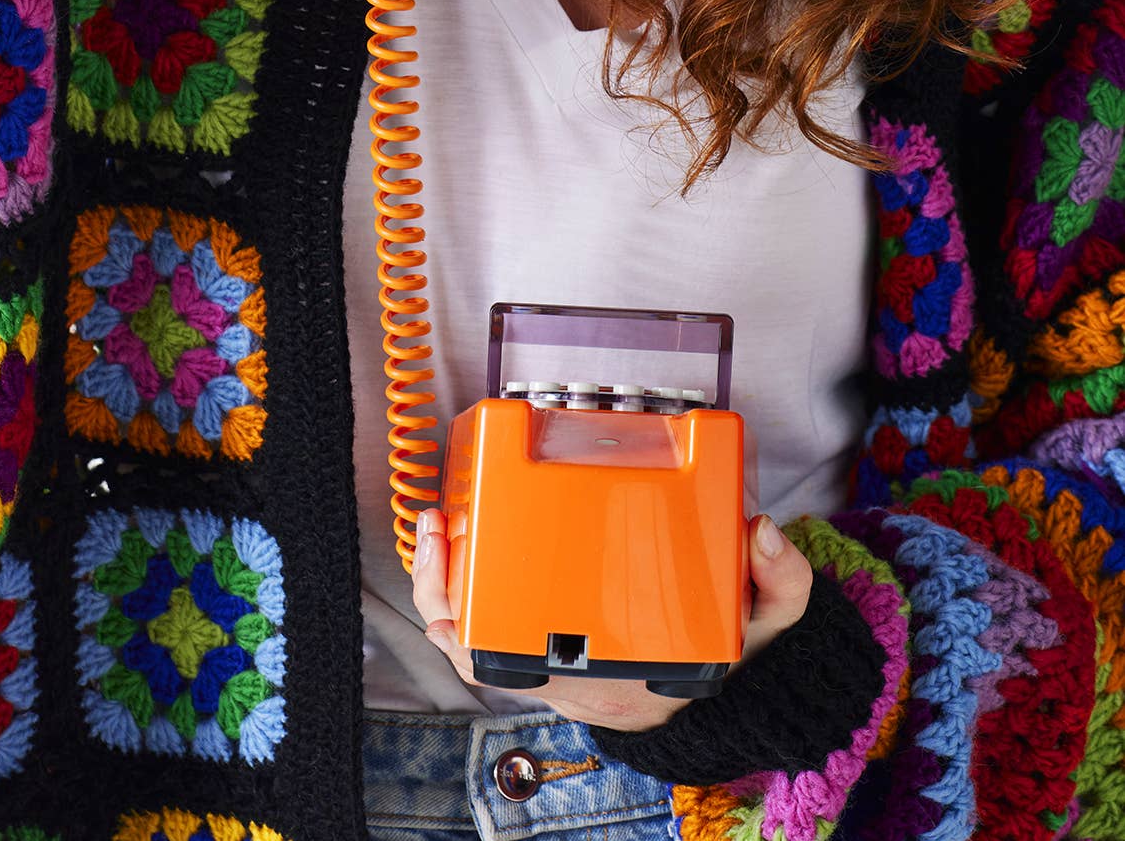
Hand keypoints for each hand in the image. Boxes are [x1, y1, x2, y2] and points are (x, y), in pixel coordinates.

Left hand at [410, 508, 814, 734]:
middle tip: (439, 528)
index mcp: (610, 675)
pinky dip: (463, 584)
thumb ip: (779, 584)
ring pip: (471, 631)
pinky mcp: (549, 630)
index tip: (465, 582)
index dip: (481, 632)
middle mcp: (569, 672)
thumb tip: (763, 533)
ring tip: (437, 522)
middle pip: (478, 643)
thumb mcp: (765, 627)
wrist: (720, 694)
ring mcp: (552, 655)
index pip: (531, 665)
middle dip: (442, 588)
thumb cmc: (724, 659)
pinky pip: (488, 616)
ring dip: (442, 580)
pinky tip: (459, 539)